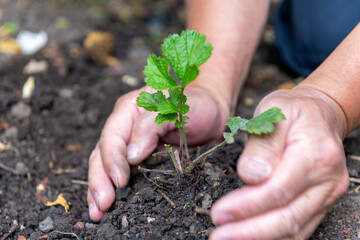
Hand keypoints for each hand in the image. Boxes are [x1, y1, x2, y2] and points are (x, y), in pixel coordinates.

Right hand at [87, 85, 229, 221]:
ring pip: (105, 167)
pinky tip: (108, 207)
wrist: (210, 111)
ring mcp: (130, 146)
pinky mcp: (141, 161)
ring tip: (98, 213)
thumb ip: (151, 126)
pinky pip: (122, 175)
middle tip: (102, 204)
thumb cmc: (195, 104)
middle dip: (100, 180)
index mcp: (129, 111)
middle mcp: (124, 129)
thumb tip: (131, 156)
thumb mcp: (176, 108)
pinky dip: (113, 190)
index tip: (119, 180)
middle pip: (102, 155)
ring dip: (100, 190)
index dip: (113, 159)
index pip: (113, 136)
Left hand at [210, 86, 348, 238]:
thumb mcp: (274, 111)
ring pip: (295, 229)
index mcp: (315, 153)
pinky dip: (273, 236)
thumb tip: (250, 176)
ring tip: (228, 239)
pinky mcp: (322, 203)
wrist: (320, 114)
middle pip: (287, 217)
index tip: (219, 214)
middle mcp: (327, 180)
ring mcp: (327, 194)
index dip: (247, 206)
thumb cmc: (294, 111)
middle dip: (250, 232)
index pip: (279, 190)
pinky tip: (251, 237)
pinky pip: (299, 228)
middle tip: (219, 236)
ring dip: (259, 238)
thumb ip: (262, 144)